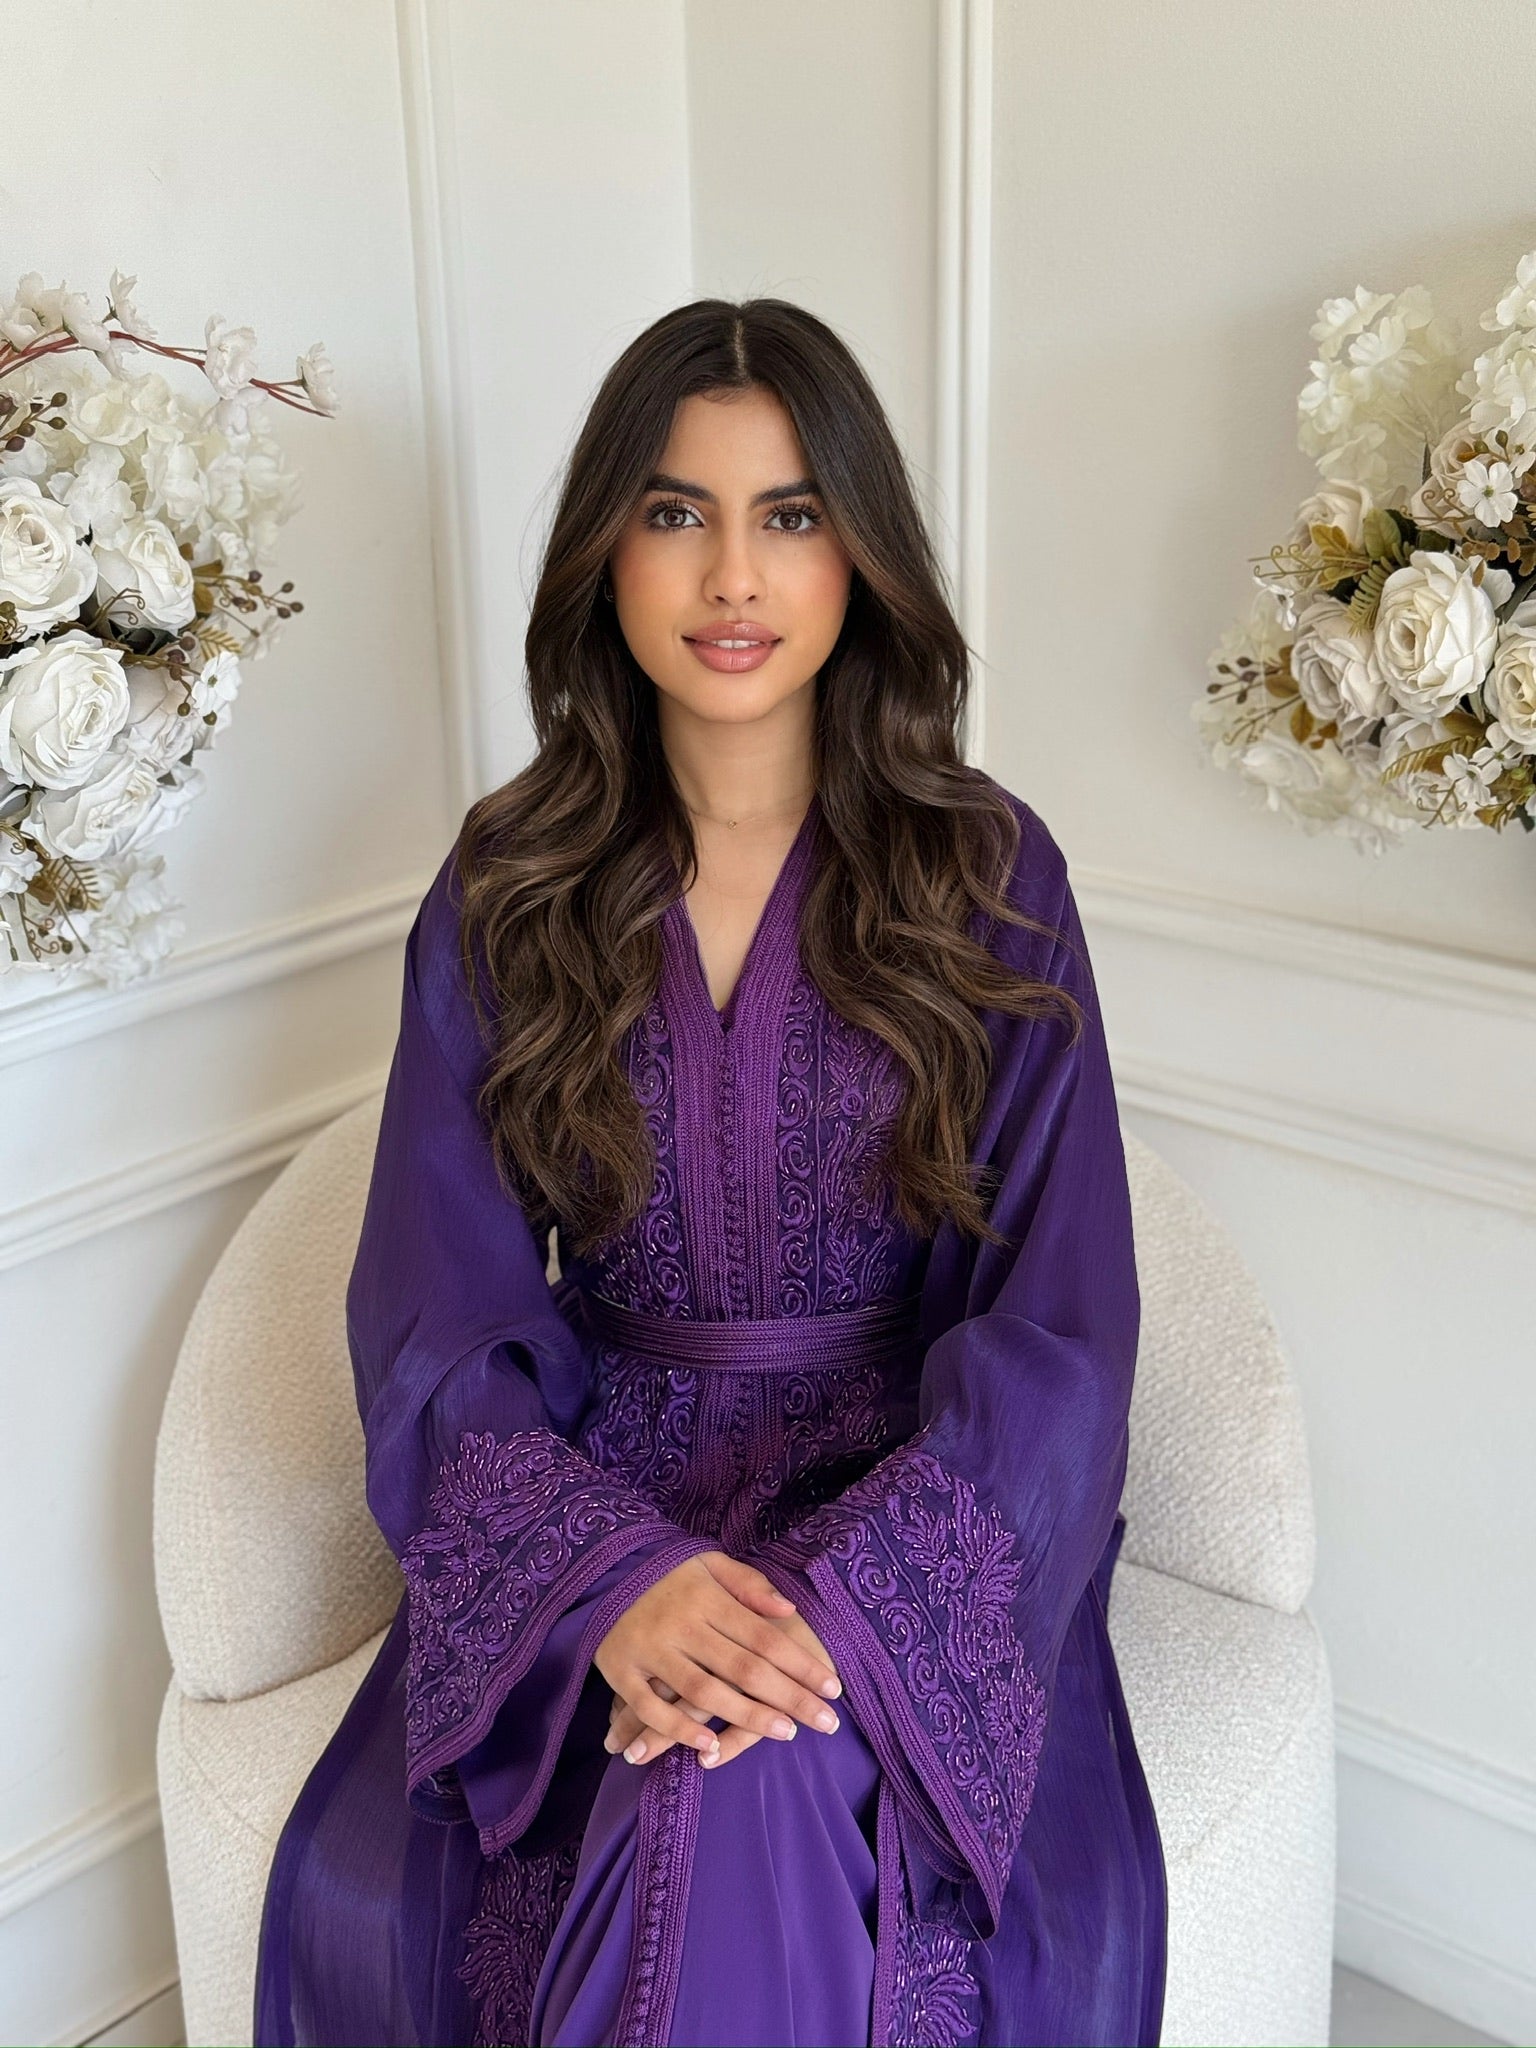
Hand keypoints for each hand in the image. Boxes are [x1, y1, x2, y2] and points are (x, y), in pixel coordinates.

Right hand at [592, 1551, 841, 1767]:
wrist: (597, 1567)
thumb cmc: (664, 1570)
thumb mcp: (708, 1561)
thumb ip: (748, 1585)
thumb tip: (788, 1608)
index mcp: (707, 1598)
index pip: (764, 1636)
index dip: (800, 1663)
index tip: (833, 1687)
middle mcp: (683, 1624)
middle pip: (744, 1667)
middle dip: (789, 1697)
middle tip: (826, 1722)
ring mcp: (650, 1648)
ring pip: (704, 1690)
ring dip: (746, 1715)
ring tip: (785, 1733)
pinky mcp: (619, 1670)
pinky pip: (650, 1705)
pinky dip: (678, 1728)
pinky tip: (708, 1748)